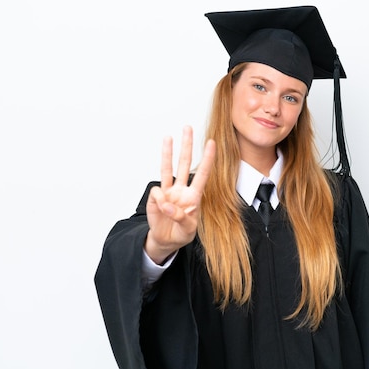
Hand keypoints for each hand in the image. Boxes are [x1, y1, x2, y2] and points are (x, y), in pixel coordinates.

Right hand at [144, 126, 215, 263]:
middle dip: (186, 146)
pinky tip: (161, 210)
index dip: (208, 159)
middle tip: (187, 128)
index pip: (203, 173)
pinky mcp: (156, 197)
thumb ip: (180, 218)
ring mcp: (169, 192)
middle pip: (185, 163)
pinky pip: (157, 193)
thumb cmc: (181, 233)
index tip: (212, 143)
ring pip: (168, 168)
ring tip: (168, 137)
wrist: (166, 240)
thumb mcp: (187, 230)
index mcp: (194, 196)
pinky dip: (159, 201)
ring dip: (167, 153)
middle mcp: (182, 190)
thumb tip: (167, 204)